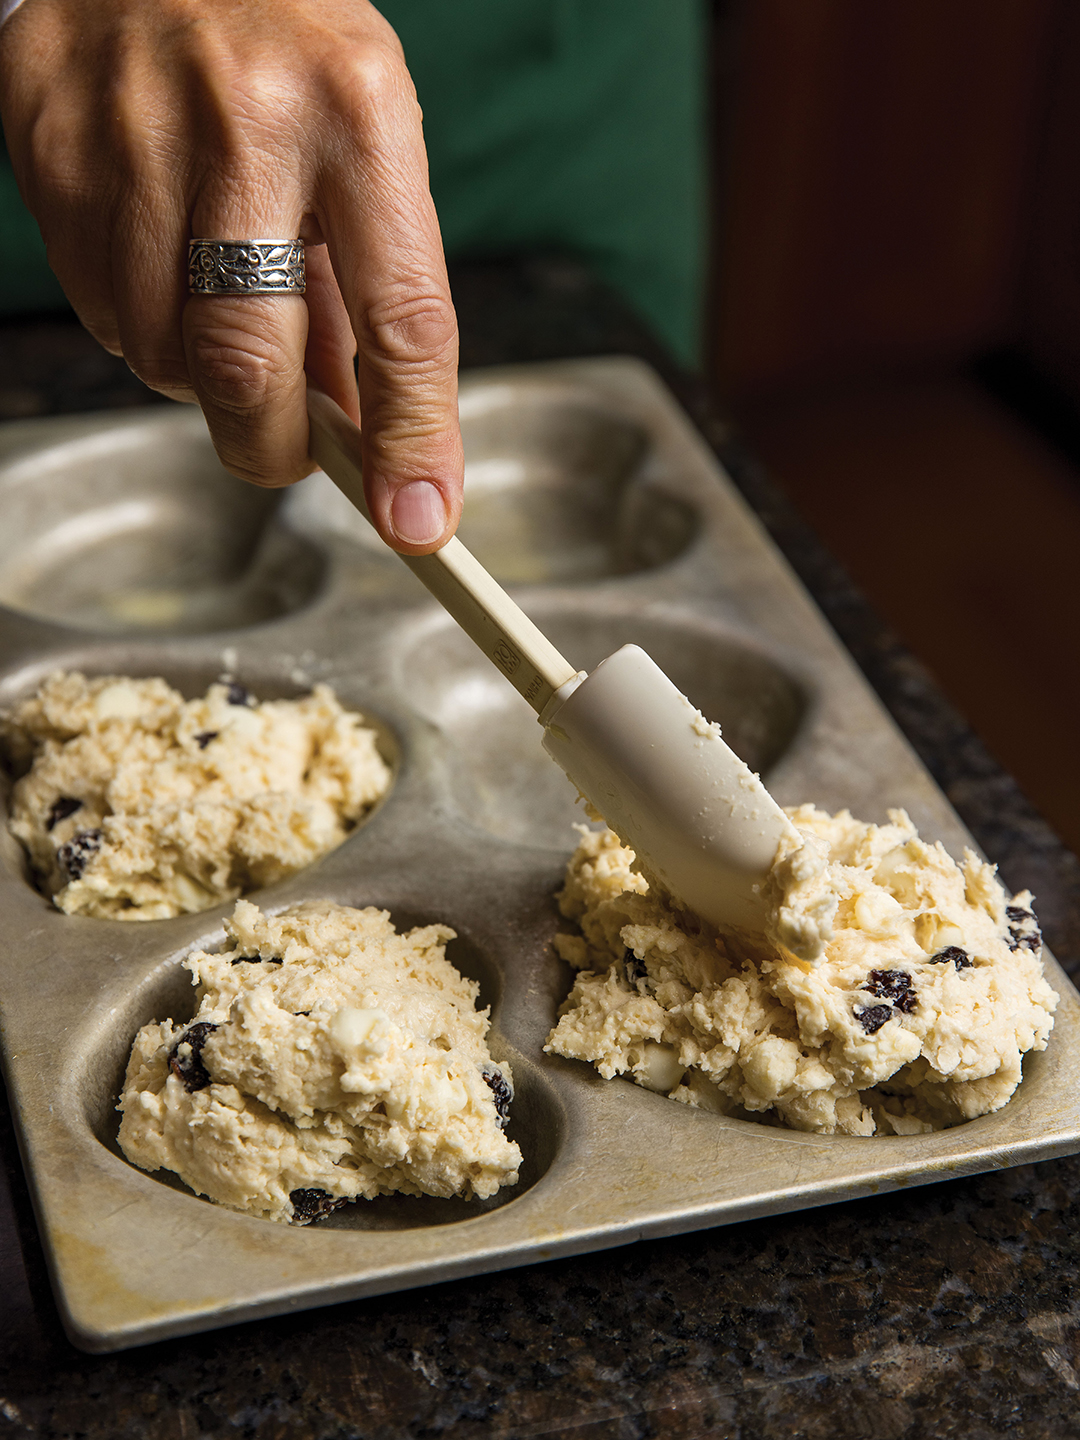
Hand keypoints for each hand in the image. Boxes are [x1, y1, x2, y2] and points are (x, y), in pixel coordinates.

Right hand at [0, 0, 461, 552]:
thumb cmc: (288, 52)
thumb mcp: (369, 145)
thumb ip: (367, 293)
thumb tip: (367, 439)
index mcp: (359, 115)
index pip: (401, 321)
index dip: (412, 441)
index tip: (420, 520)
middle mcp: (249, 125)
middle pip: (250, 366)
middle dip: (275, 448)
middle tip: (293, 453)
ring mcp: (138, 140)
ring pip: (164, 356)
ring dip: (205, 380)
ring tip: (227, 309)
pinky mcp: (58, 156)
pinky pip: (102, 314)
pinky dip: (146, 330)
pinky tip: (168, 269)